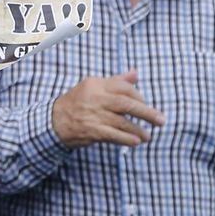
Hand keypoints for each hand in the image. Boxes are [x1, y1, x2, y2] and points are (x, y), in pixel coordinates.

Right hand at [50, 70, 164, 146]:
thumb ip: (116, 81)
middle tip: (161, 120)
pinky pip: (113, 135)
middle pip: (126, 103)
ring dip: (137, 130)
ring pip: (121, 122)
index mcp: (96, 84)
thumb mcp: (94, 87)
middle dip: (146, 112)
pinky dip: (126, 138)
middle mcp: (95, 98)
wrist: (53, 121)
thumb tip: (135, 73)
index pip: (124, 87)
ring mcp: (93, 115)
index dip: (138, 96)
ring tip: (148, 136)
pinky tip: (136, 142)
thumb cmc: (78, 102)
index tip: (145, 104)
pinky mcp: (91, 131)